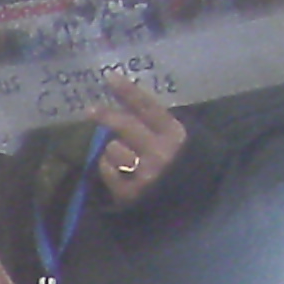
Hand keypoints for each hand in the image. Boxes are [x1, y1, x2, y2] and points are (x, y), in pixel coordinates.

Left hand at [88, 78, 189, 206]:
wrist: (192, 206)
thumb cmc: (183, 167)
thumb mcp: (181, 141)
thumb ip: (158, 126)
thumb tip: (128, 105)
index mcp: (175, 135)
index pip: (148, 108)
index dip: (128, 91)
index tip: (110, 77)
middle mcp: (160, 152)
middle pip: (125, 126)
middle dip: (106, 115)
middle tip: (91, 110)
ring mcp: (144, 173)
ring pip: (112, 148)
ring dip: (114, 150)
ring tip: (128, 159)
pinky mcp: (130, 192)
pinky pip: (106, 169)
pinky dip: (109, 168)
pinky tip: (122, 173)